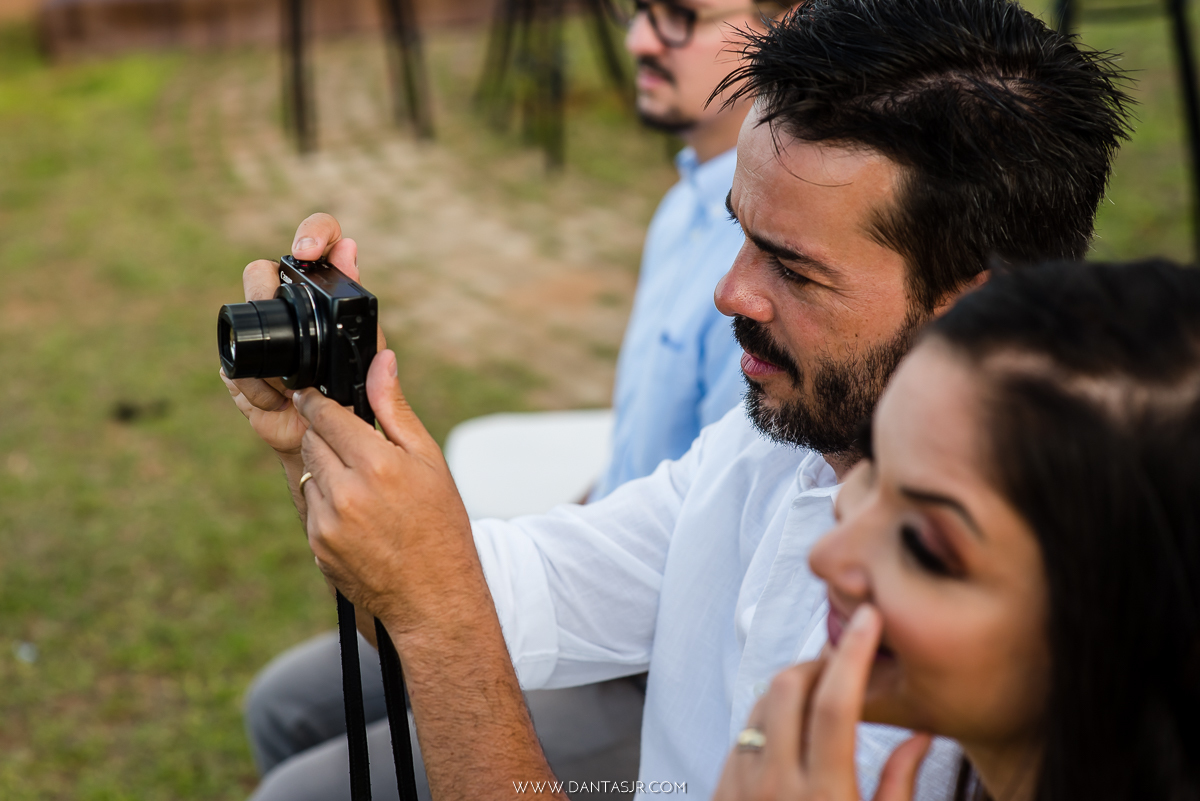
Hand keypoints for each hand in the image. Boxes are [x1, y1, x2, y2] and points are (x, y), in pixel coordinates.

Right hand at [221, 213, 382, 456]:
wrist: (326, 441)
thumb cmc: (351, 393)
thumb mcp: (362, 348)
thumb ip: (355, 304)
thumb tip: (349, 248)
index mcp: (322, 292)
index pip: (315, 240)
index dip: (312, 234)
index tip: (307, 252)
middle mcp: (284, 303)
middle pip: (260, 271)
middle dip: (267, 292)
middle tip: (287, 323)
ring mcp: (256, 332)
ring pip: (243, 314)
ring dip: (270, 353)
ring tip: (297, 385)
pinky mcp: (237, 364)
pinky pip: (236, 364)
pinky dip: (260, 387)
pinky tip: (280, 402)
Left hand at [293, 348, 477, 634]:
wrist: (434, 596)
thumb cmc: (440, 525)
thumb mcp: (429, 460)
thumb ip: (395, 409)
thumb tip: (380, 361)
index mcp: (377, 463)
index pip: (326, 414)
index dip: (321, 402)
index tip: (319, 397)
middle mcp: (346, 491)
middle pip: (312, 439)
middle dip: (328, 437)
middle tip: (358, 451)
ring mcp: (327, 521)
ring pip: (308, 472)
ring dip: (327, 471)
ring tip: (366, 491)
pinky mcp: (317, 545)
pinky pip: (311, 507)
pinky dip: (328, 504)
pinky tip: (360, 518)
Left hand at [713, 606, 931, 800]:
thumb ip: (897, 785)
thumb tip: (920, 736)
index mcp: (825, 797)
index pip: (835, 704)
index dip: (854, 654)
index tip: (869, 619)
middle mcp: (777, 785)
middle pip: (788, 688)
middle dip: (817, 664)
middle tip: (840, 667)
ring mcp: (742, 785)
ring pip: (762, 703)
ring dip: (791, 689)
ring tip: (819, 698)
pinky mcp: (722, 788)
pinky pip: (743, 734)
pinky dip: (769, 720)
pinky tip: (792, 733)